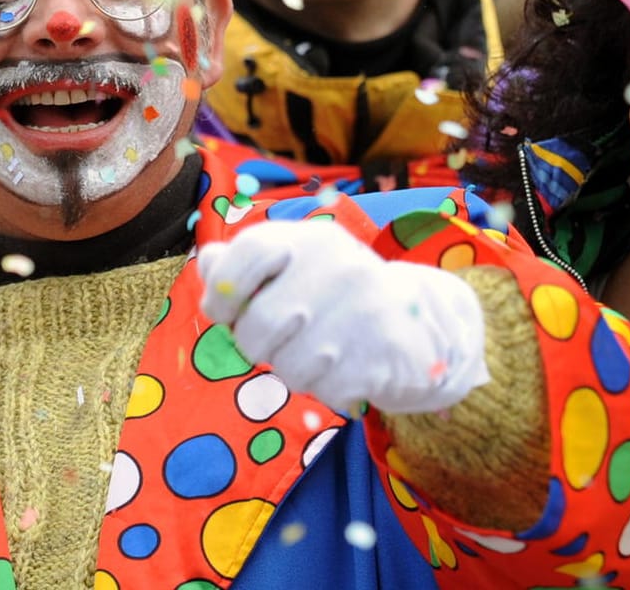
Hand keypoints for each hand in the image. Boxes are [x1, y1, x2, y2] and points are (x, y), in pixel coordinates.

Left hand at [198, 219, 488, 414]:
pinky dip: (326, 388)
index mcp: (311, 240)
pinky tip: (345, 367)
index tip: (226, 311)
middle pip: (255, 328)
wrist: (421, 324)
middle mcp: (338, 268)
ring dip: (293, 370)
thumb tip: (209, 263)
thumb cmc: (338, 294)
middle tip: (281, 338)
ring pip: (286, 367)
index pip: (245, 254)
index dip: (222, 292)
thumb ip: (244, 263)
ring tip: (319, 351)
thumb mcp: (296, 265)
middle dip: (257, 345)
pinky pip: (321, 390)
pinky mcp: (378, 358)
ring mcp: (361, 313)